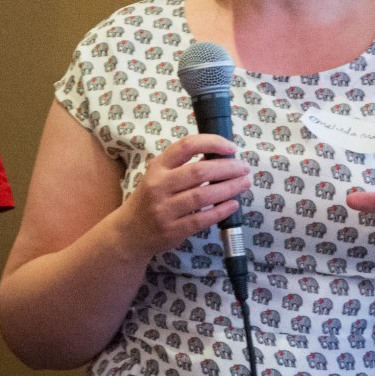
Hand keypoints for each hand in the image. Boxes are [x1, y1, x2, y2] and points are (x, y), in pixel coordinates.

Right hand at [119, 135, 250, 259]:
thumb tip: (221, 155)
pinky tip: (233, 204)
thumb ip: (182, 165)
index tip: (231, 147)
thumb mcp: (159, 175)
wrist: (129, 232)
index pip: (186, 146)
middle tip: (244, 167)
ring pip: (203, 196)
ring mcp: (165, 209)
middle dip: (227, 168)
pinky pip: (202, 220)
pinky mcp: (172, 230)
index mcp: (158, 167)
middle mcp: (159, 186)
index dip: (211, 142)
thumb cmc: (151, 198)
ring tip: (244, 183)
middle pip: (199, 172)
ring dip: (228, 188)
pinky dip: (220, 211)